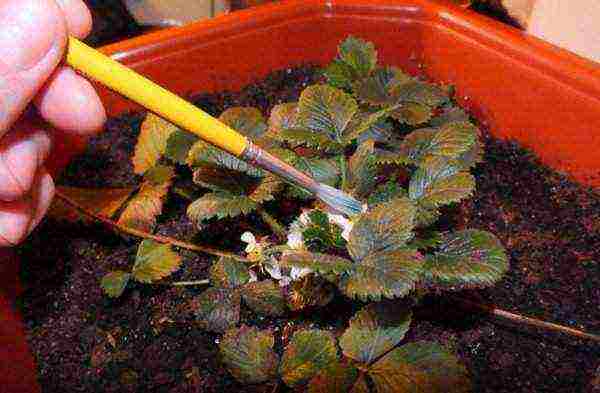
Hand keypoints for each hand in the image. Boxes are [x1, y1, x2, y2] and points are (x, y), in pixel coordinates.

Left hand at [0, 0, 105, 246]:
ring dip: (32, 172)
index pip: (4, 12)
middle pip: (21, 76)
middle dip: (49, 108)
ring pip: (24, 135)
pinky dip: (22, 206)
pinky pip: (19, 182)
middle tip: (78, 123)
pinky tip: (3, 223)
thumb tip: (48, 14)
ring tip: (5, 204)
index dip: (42, 12)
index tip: (79, 28)